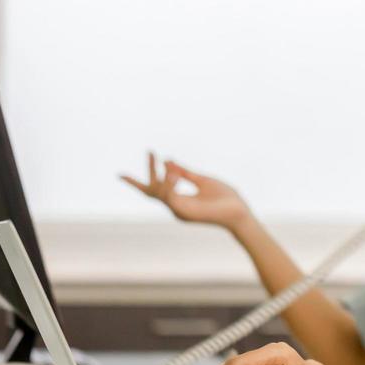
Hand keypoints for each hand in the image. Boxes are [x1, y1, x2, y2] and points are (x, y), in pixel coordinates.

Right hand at [120, 152, 252, 231]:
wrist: (239, 212)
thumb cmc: (225, 198)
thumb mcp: (203, 180)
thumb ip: (185, 173)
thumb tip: (168, 160)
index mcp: (178, 200)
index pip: (154, 189)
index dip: (140, 179)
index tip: (125, 170)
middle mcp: (175, 206)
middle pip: (152, 190)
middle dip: (148, 171)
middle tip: (149, 151)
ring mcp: (179, 211)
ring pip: (159, 192)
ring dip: (159, 174)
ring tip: (158, 157)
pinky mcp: (185, 212)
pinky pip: (170, 197)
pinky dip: (169, 184)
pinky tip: (173, 173)